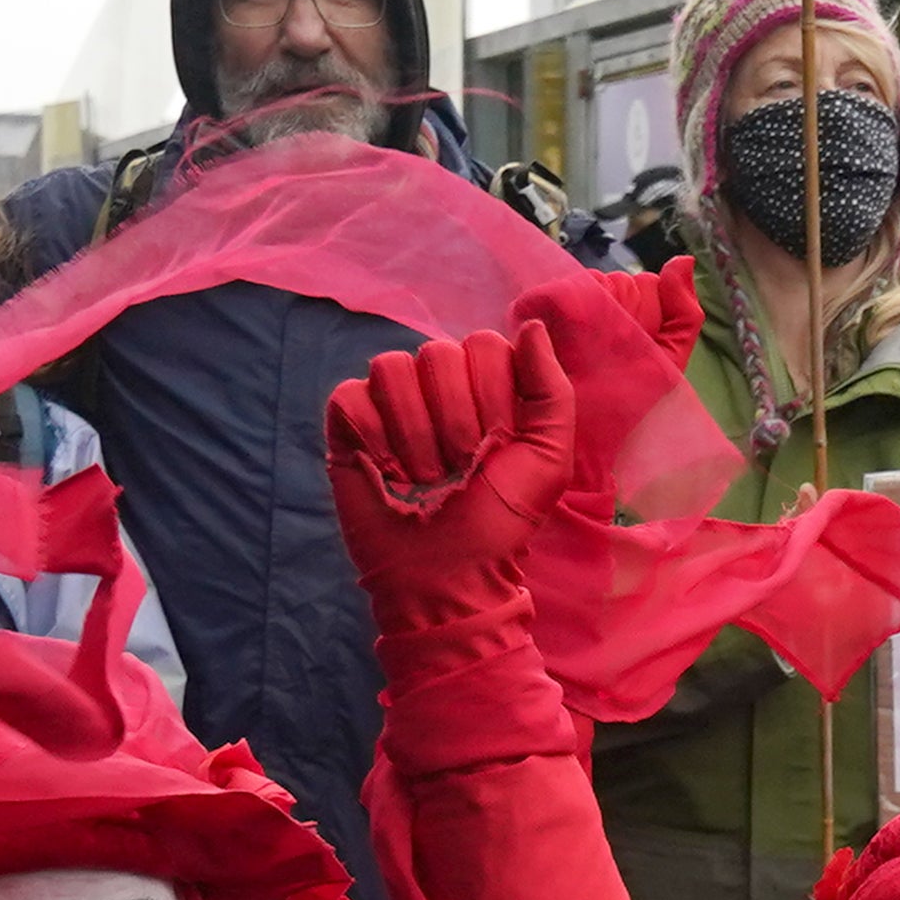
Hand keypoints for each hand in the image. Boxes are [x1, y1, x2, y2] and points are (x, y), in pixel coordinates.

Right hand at [326, 324, 586, 617]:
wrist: (448, 575)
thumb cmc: (500, 523)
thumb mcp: (547, 460)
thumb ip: (550, 390)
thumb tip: (531, 324)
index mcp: (486, 387)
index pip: (483, 344)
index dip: (492, 398)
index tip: (497, 447)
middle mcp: (436, 386)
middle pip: (437, 353)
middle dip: (456, 421)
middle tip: (461, 469)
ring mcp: (390, 402)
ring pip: (391, 368)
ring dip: (416, 435)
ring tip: (426, 477)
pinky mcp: (348, 423)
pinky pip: (352, 397)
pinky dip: (374, 440)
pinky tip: (388, 475)